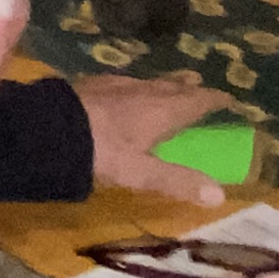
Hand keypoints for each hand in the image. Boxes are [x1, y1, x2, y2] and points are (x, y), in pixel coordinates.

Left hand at [77, 76, 228, 208]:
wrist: (48, 129)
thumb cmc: (100, 151)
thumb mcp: (140, 172)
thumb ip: (177, 181)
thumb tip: (220, 196)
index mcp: (162, 110)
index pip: (197, 101)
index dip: (215, 100)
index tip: (230, 99)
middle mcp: (143, 91)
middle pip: (173, 86)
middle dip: (189, 87)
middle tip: (200, 85)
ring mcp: (116, 85)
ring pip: (148, 81)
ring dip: (162, 84)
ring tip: (169, 85)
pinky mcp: (93, 84)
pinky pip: (123, 82)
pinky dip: (133, 86)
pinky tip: (124, 90)